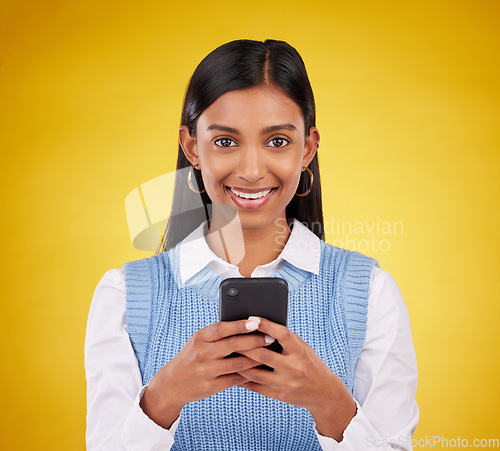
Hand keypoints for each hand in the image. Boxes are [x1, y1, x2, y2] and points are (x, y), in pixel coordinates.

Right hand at [140, 318, 270, 428]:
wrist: (172, 384)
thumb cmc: (192, 356)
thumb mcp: (199, 341)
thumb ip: (218, 334)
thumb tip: (248, 325)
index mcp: (200, 338)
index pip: (222, 329)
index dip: (239, 325)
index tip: (256, 322)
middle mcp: (202, 353)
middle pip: (233, 345)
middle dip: (254, 341)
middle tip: (270, 338)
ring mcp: (207, 371)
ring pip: (238, 363)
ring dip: (256, 358)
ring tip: (270, 353)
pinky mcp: (212, 386)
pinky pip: (236, 379)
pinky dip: (250, 374)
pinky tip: (261, 369)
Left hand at [235, 316, 356, 440]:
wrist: (323, 392)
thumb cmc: (309, 363)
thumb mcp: (302, 348)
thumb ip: (284, 340)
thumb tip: (259, 327)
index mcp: (300, 351)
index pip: (282, 335)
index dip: (266, 325)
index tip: (251, 318)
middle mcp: (293, 367)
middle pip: (263, 355)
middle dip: (245, 346)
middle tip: (230, 337)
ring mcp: (285, 383)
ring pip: (255, 372)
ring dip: (239, 362)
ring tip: (227, 354)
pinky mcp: (279, 395)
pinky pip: (255, 386)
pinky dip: (242, 378)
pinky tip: (232, 370)